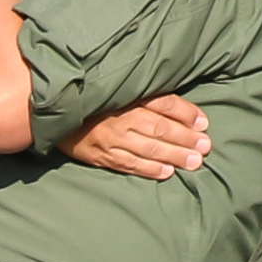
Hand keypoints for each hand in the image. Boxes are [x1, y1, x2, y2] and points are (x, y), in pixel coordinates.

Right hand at [61, 94, 214, 177]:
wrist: (54, 111)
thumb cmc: (93, 99)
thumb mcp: (118, 89)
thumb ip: (145, 94)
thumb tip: (178, 105)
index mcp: (127, 96)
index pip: (163, 103)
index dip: (185, 113)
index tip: (204, 122)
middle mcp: (121, 118)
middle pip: (160, 128)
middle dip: (186, 138)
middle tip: (206, 147)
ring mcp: (110, 139)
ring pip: (148, 149)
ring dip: (174, 156)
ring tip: (195, 162)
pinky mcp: (101, 155)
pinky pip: (129, 164)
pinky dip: (149, 169)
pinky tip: (167, 173)